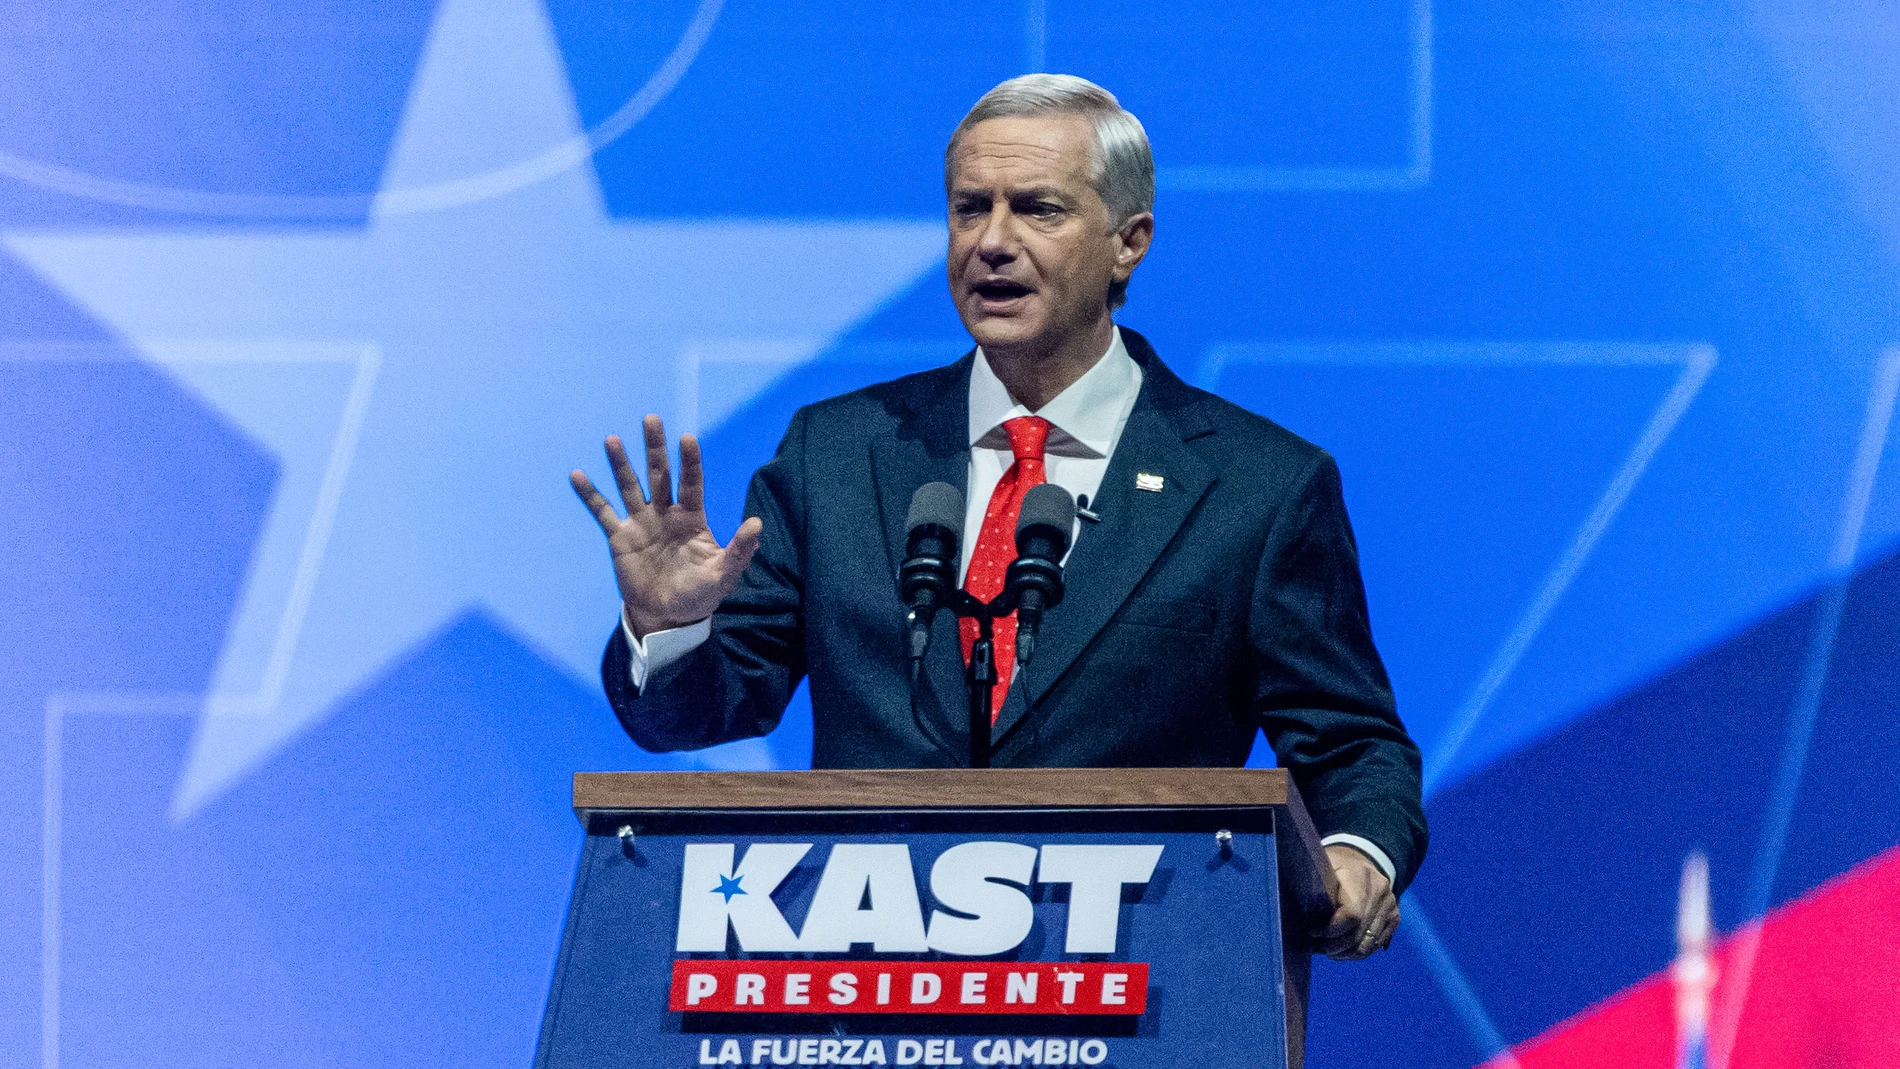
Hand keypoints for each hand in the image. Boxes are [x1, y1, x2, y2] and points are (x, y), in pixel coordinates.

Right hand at [570, 415, 763, 636]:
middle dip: (655, 448)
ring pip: (630, 486)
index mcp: (691, 517)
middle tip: (652, 419)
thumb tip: (756, 523)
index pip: (691, 483)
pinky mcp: (620, 537)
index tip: (687, 438)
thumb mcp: (724, 574)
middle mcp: (665, 513)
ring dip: (621, 464)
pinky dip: (590, 494)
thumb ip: (740, 550)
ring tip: (612, 439)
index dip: (689, 462)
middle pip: (659, 474)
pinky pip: (603, 512)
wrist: (668, 616)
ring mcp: (641, 523)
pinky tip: (578, 474)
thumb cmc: (699, 593)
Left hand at [1313, 843, 1398, 960]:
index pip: (1351, 915)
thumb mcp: (1319, 867)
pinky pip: (1375, 945)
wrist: (1360, 858)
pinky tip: (1341, 950)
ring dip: (1344, 953)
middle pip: (1358, 934)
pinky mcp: (1394, 917)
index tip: (1312, 932)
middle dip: (1333, 945)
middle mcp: (1379, 890)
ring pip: (1367, 945)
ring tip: (1326, 950)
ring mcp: (1390, 905)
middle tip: (1314, 947)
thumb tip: (1295, 916)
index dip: (1330, 930)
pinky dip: (1356, 952)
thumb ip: (1312, 888)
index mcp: (1358, 875)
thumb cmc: (1331, 865)